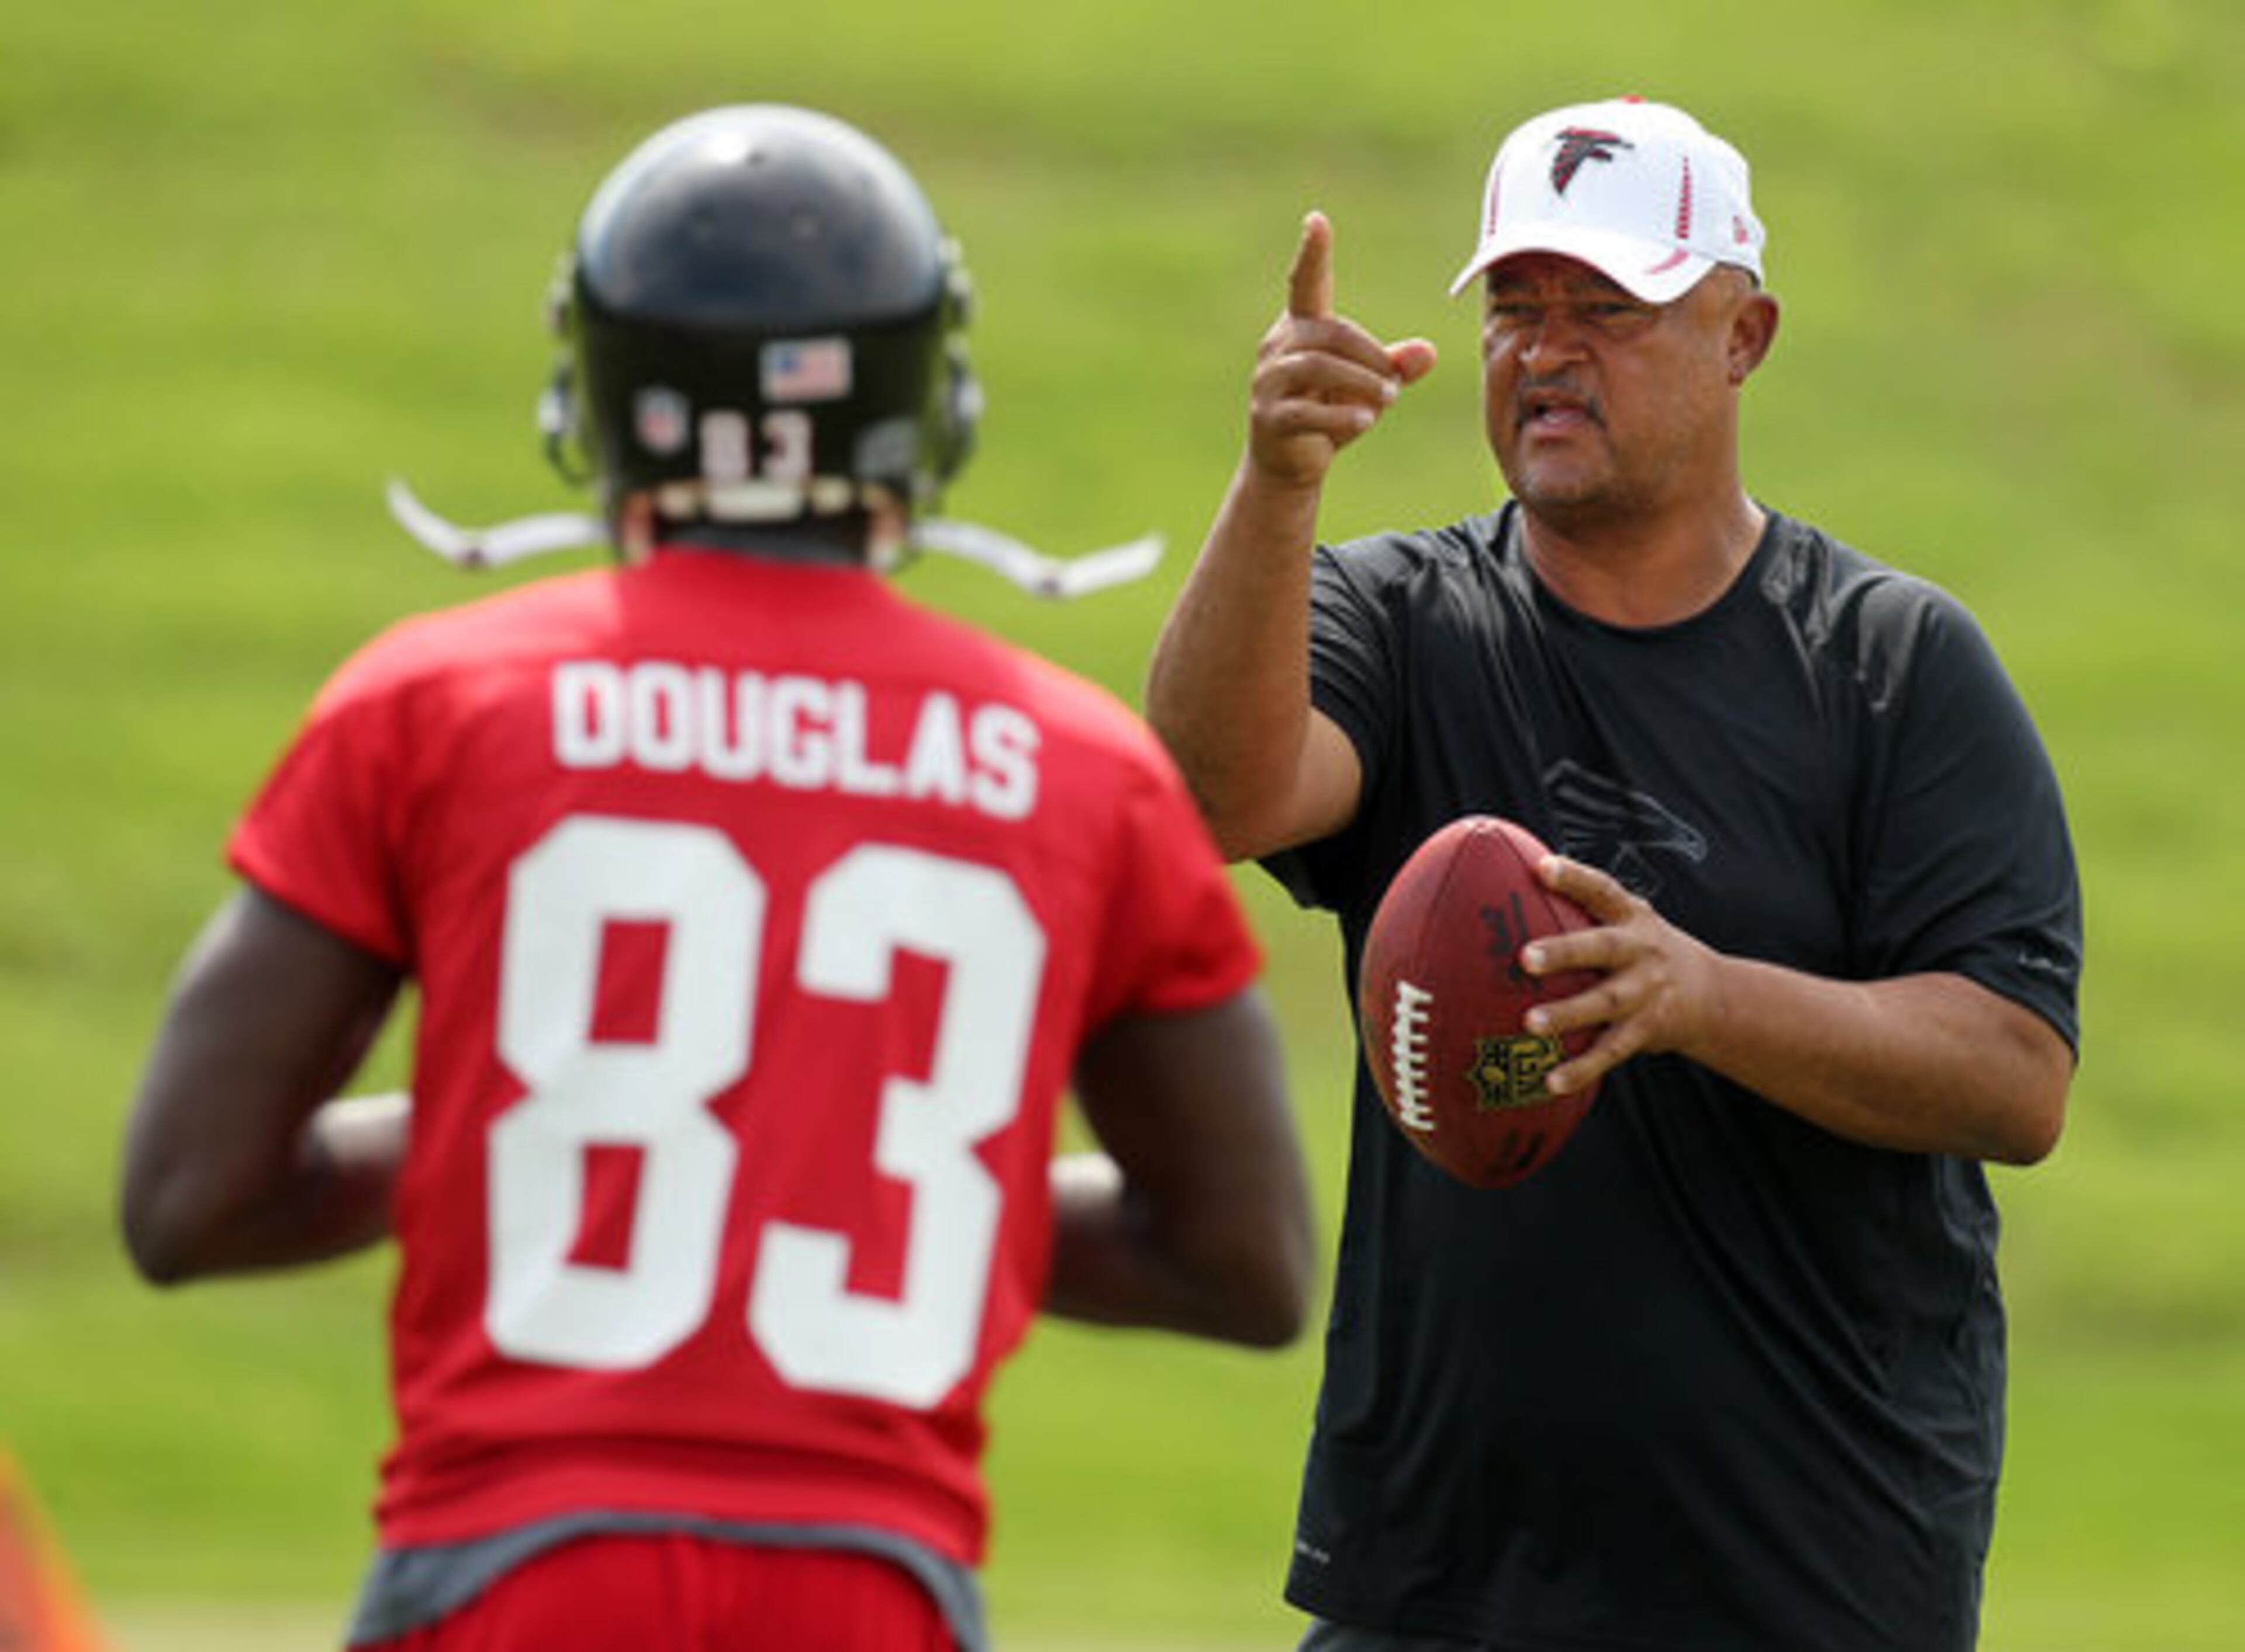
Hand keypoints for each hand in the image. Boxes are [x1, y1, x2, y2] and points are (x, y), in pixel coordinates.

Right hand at [1246, 211, 1436, 488]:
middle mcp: (1278, 347)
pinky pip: (1306, 410)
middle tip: (1395, 385)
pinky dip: (1341, 414)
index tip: (1317, 220)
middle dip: (1370, 356)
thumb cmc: (1330, 411)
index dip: (1312, 253)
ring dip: (1361, 382)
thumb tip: (1429, 352)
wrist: (1288, 463)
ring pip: (1318, 366)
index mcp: (1301, 327)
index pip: (1306, 283)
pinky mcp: (1268, 417)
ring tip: (1387, 400)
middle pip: (1331, 332)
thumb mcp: (1369, 385)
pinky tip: (1365, 421)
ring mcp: (1268, 382)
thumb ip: (1396, 366)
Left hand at [1519, 854, 1723, 1096]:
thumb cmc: (1644, 950)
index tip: (1541, 867)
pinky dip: (1582, 1069)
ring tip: (1531, 1023)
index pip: (1602, 890)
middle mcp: (1640, 951)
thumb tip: (1517, 875)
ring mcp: (1645, 992)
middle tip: (1524, 957)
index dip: (1574, 877)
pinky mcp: (1645, 1030)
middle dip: (1565, 952)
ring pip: (1605, 1003)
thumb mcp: (1628, 919)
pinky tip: (1551, 1082)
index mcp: (1631, 917)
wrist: (1712, 995)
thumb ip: (1584, 905)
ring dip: (1568, 1014)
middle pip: (1603, 948)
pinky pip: (1610, 1051)